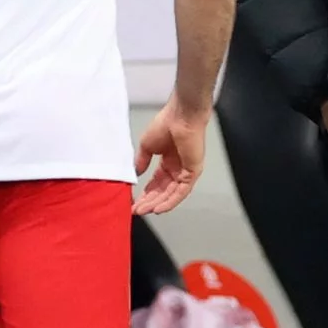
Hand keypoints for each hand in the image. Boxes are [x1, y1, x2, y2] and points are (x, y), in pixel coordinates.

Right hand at [133, 98, 209, 215]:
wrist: (181, 115)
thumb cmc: (166, 124)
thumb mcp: (147, 146)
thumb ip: (142, 161)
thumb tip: (135, 173)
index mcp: (168, 161)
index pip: (156, 183)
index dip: (145, 193)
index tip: (134, 202)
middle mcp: (178, 168)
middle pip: (162, 191)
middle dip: (149, 201)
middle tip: (136, 210)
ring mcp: (186, 171)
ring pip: (171, 194)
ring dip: (157, 204)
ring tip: (143, 211)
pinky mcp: (193, 172)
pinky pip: (181, 192)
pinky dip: (170, 201)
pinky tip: (158, 208)